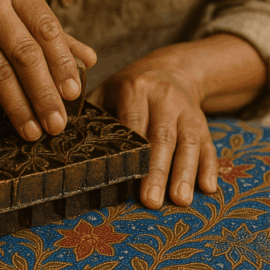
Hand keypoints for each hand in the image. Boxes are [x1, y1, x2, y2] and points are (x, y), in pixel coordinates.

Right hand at [0, 0, 95, 140]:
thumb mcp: (19, 17)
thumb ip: (53, 37)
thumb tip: (90, 60)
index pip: (46, 28)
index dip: (62, 64)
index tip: (73, 95)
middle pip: (24, 53)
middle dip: (44, 94)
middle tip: (57, 124)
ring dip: (18, 107)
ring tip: (32, 131)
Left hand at [88, 56, 217, 208]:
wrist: (172, 68)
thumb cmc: (130, 88)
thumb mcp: (108, 89)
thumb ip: (90, 111)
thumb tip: (58, 135)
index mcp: (135, 88)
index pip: (133, 122)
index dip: (132, 149)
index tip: (125, 175)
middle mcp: (164, 98)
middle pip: (162, 136)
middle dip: (157, 170)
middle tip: (151, 201)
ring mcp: (187, 110)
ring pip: (188, 142)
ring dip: (185, 172)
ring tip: (181, 200)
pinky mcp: (203, 122)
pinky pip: (209, 144)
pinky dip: (210, 166)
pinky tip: (209, 188)